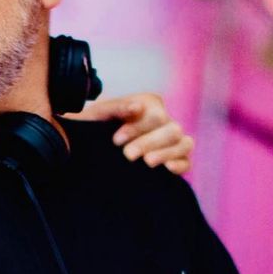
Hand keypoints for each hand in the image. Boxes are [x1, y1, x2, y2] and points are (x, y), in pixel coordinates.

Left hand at [75, 93, 193, 173]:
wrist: (85, 148)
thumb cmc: (92, 127)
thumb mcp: (98, 115)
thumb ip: (117, 107)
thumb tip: (137, 107)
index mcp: (148, 105)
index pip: (154, 115)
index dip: (137, 128)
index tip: (116, 140)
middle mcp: (164, 122)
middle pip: (171, 130)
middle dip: (150, 142)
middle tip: (128, 154)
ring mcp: (171, 142)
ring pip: (185, 143)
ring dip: (167, 152)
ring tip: (148, 162)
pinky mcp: (174, 161)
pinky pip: (187, 162)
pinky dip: (181, 164)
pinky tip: (168, 168)